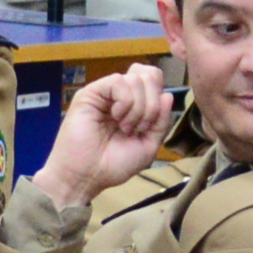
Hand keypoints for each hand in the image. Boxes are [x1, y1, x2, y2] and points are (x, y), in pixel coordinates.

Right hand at [32, 63, 172, 208]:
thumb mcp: (148, 145)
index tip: (151, 122)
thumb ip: (161, 121)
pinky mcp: (91, 93)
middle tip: (139, 128)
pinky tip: (116, 118)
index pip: (154, 79)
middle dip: (152, 104)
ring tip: (125, 128)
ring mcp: (106, 93)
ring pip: (136, 79)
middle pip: (150, 75)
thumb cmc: (113, 165)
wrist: (85, 177)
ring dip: (138, 108)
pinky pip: (118, 81)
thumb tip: (168, 95)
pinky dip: (125, 102)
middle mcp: (121, 95)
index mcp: (135, 104)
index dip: (159, 95)